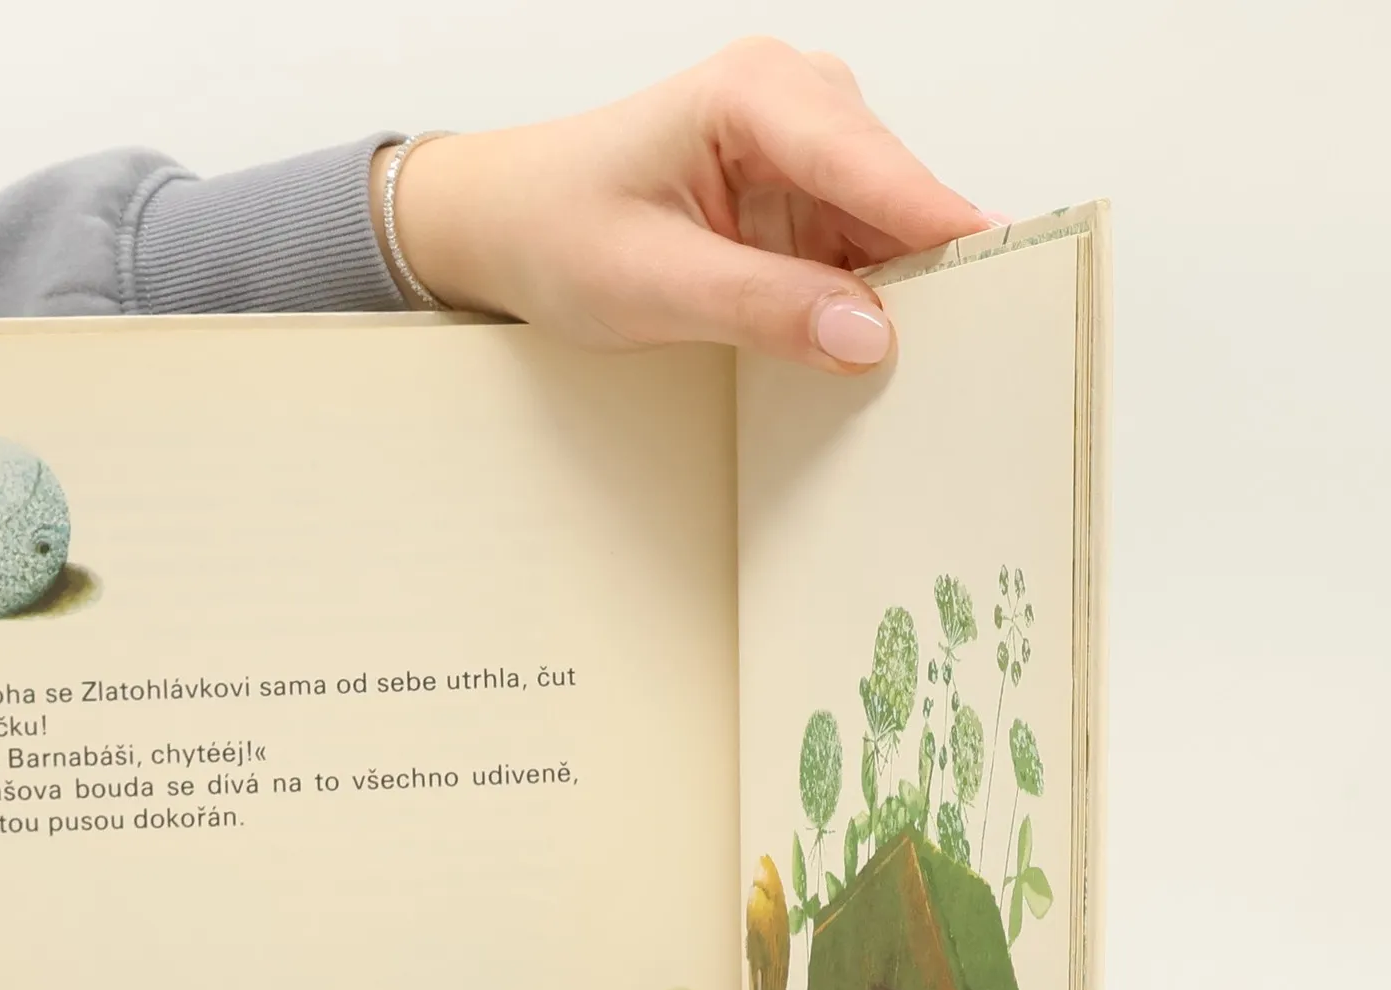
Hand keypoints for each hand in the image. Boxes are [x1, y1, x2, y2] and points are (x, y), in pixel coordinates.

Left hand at [384, 38, 994, 371]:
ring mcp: (806, 143)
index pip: (873, 166)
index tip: (1012, 278)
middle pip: (898, 193)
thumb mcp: (650, 285)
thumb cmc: (555, 231)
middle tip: (974, 356)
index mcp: (756, 93)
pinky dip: (866, 296)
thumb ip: (762, 308)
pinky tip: (871, 347)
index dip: (943, 228)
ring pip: (888, 226)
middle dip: (929, 272)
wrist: (504, 222)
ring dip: (901, 293)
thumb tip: (869, 335)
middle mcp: (795, 99)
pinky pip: (859, 246)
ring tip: (928, 368)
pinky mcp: (801, 190)